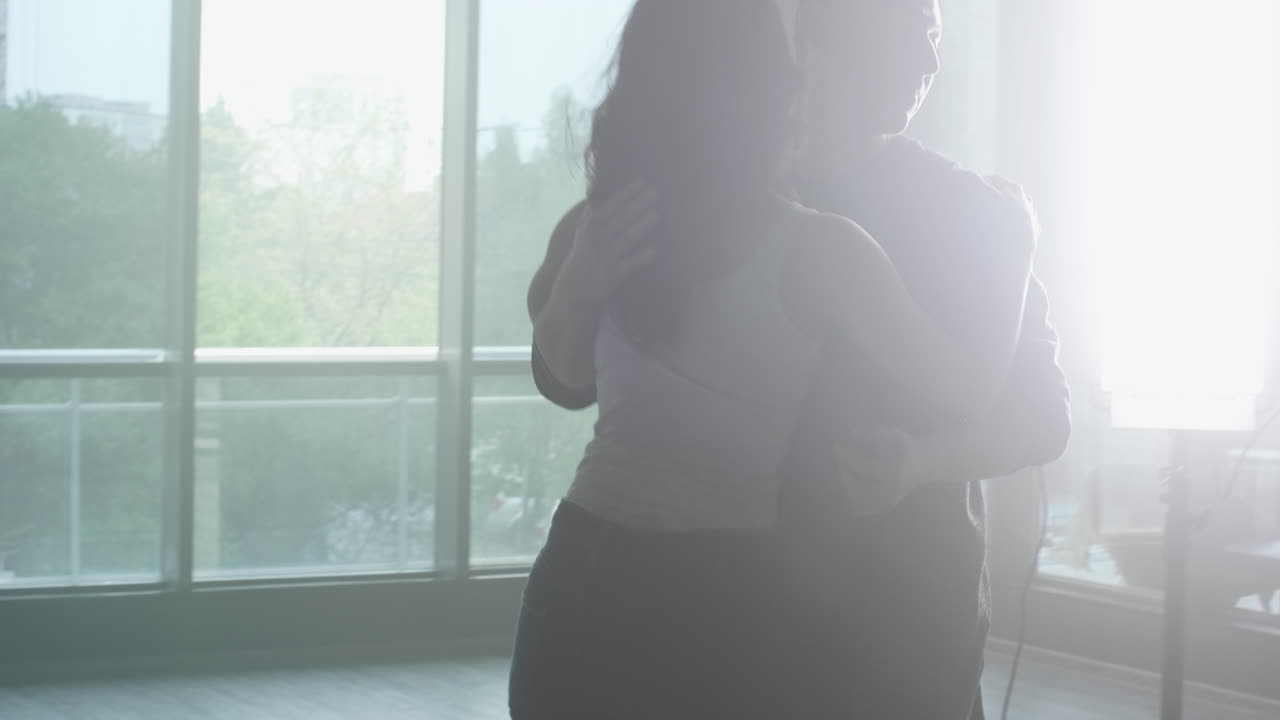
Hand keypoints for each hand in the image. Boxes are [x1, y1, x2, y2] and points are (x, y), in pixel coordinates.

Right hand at [557, 180, 659, 306]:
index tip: (641, 182)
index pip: (612, 206)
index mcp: (592, 226)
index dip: (627, 194)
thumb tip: (594, 187)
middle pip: (621, 219)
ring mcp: (607, 257)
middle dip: (637, 205)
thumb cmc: (583, 254)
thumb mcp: (582, 231)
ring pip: (626, 238)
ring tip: (656, 215)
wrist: (575, 287)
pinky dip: (640, 258)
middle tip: (654, 193)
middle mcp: (599, 239)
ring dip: (641, 226)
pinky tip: (653, 251)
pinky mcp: (614, 275)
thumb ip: (591, 211)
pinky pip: (629, 264)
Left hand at [835, 425, 921, 516]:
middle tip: (840, 454)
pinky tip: (854, 478)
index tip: (837, 446)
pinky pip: (860, 505)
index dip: (848, 457)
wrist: (924, 465)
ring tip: (848, 465)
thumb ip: (874, 433)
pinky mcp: (885, 506)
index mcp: (896, 473)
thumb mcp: (894, 434)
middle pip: (858, 484)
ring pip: (856, 497)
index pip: (865, 468)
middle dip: (844, 468)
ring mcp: (889, 502)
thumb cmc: (905, 447)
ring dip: (847, 479)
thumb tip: (852, 433)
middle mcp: (893, 491)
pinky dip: (853, 491)